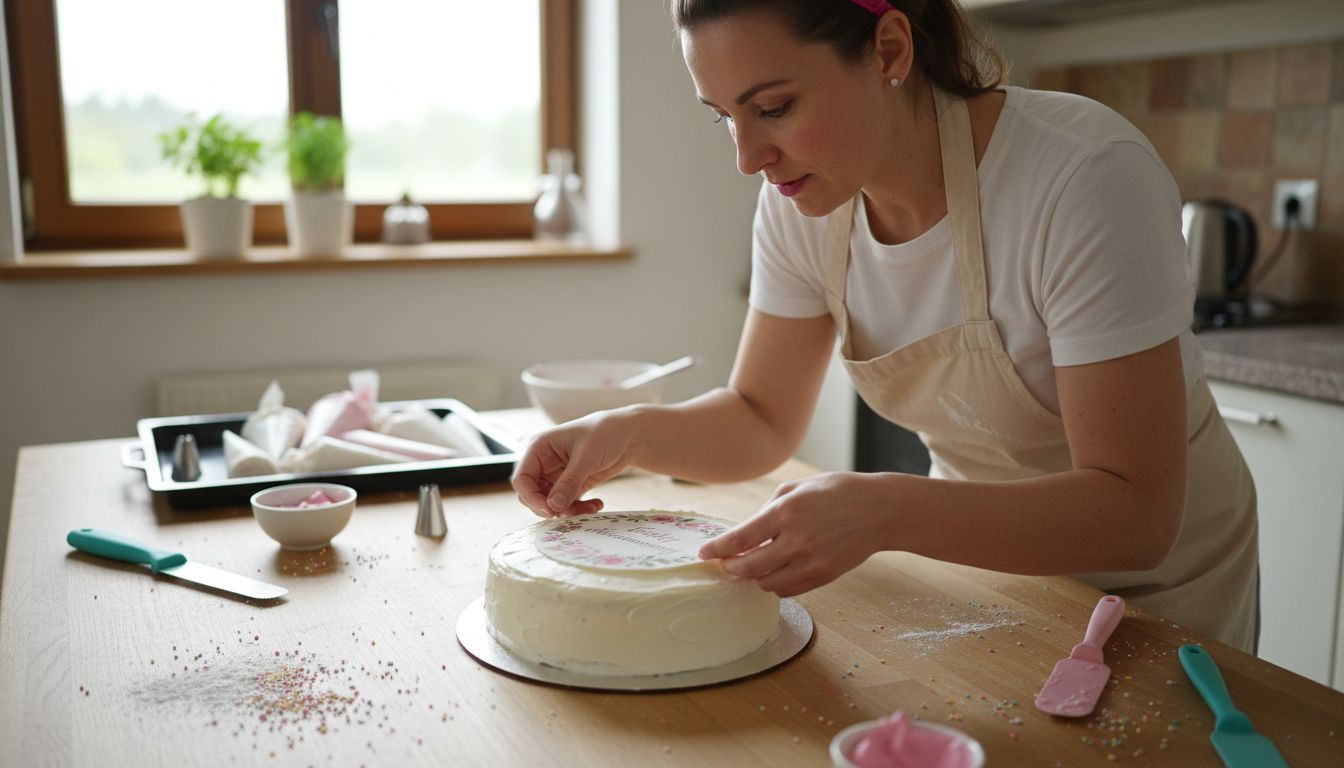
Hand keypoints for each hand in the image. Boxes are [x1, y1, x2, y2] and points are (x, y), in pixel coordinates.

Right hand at [511, 411, 635, 516]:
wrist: (627, 435)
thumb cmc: (604, 433)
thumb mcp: (586, 456)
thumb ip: (569, 482)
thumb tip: (552, 506)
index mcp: (539, 448)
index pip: (522, 478)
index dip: (531, 497)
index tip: (550, 510)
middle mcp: (543, 463)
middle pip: (532, 495)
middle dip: (550, 507)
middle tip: (571, 512)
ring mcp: (556, 475)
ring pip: (549, 503)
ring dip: (568, 510)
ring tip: (592, 508)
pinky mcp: (569, 485)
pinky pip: (566, 504)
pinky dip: (579, 509)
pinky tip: (596, 504)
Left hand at [699, 472, 894, 596]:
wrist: (879, 511)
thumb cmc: (836, 492)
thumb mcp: (796, 488)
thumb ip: (767, 510)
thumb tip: (744, 533)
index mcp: (786, 512)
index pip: (740, 539)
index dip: (717, 549)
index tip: (703, 553)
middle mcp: (797, 540)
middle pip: (748, 569)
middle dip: (729, 568)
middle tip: (724, 563)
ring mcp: (812, 562)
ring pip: (766, 584)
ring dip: (753, 577)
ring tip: (752, 565)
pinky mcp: (824, 577)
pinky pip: (788, 591)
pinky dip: (775, 584)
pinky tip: (775, 571)